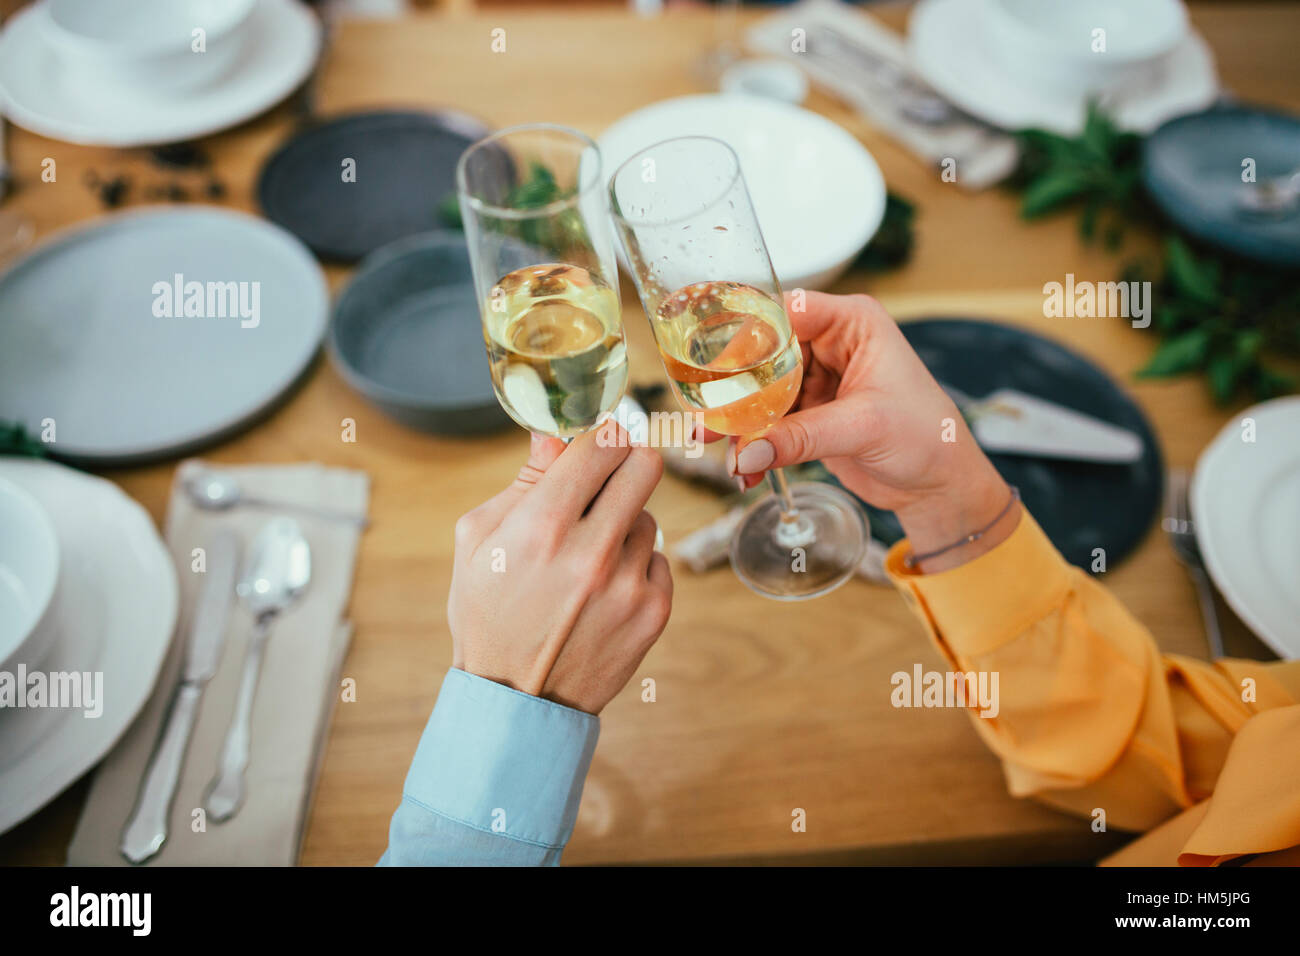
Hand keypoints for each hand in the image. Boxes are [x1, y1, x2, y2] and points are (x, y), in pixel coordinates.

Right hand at [447, 423, 672, 713]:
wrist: (515, 699)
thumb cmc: (488, 612)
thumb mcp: (479, 540)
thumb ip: (524, 482)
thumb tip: (555, 433)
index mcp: (542, 526)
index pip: (601, 444)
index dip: (601, 434)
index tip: (598, 440)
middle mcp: (592, 552)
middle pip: (645, 466)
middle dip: (627, 462)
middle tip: (612, 475)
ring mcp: (628, 585)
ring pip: (647, 518)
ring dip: (623, 526)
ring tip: (588, 559)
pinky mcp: (654, 612)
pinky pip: (658, 561)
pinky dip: (635, 567)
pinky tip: (603, 591)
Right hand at [715, 291, 1018, 571]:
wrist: (940, 486)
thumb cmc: (928, 438)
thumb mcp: (863, 428)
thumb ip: (801, 437)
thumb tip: (748, 452)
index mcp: (851, 322)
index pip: (785, 312)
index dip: (748, 336)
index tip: (718, 368)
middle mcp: (830, 343)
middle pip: (763, 354)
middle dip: (734, 391)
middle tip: (707, 420)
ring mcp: (817, 379)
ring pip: (759, 391)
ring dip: (738, 424)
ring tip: (719, 453)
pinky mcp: (808, 413)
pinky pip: (767, 422)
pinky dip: (753, 445)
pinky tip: (745, 471)